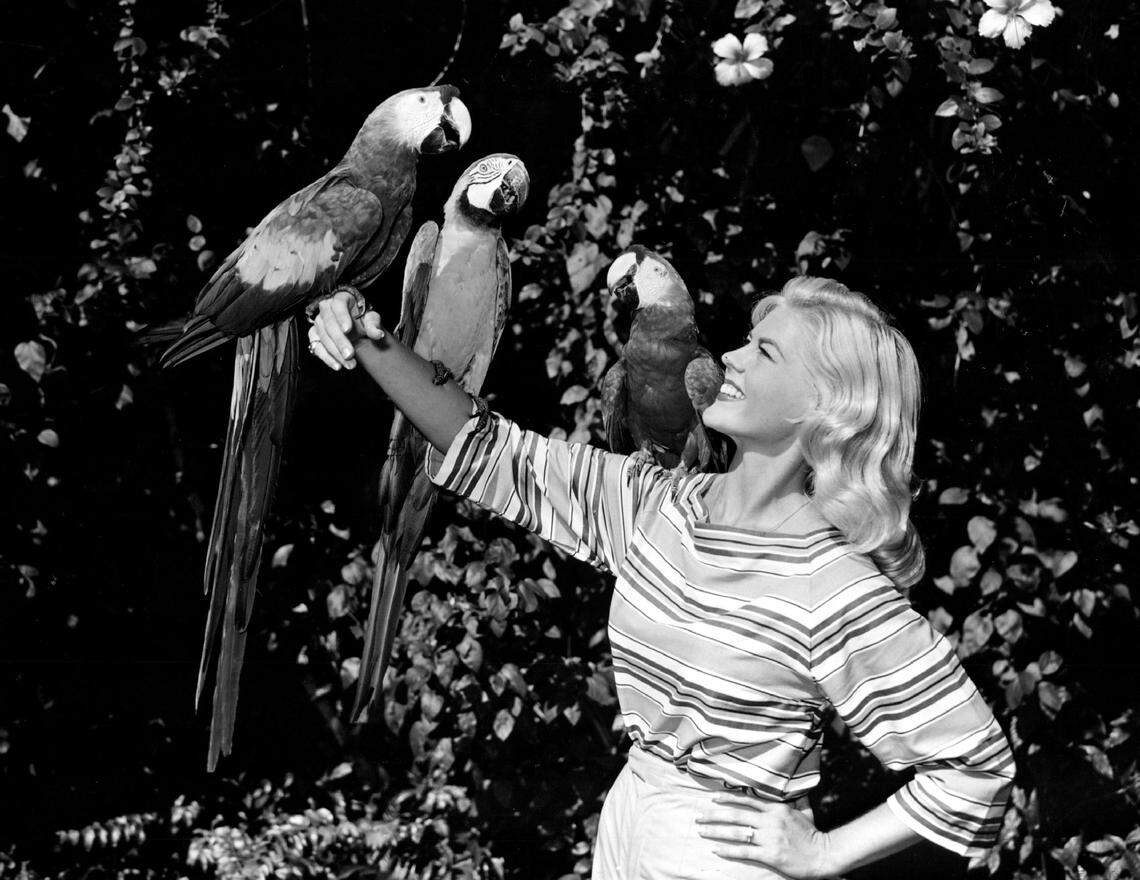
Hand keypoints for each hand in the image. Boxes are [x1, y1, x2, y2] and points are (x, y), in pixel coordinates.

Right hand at [307, 290, 384, 370]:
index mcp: (340, 299)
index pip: (338, 305)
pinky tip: (337, 365)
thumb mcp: (371, 318)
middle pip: (329, 324)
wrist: (355, 325)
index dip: (342, 317)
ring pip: (323, 337)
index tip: (348, 329)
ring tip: (349, 363)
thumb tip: (378, 334)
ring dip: (335, 352)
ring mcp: (319, 322)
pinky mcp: (314, 335)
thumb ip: (374, 324)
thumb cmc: (362, 318)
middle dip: (339, 341)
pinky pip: (317, 347)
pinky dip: (326, 358)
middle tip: (350, 354)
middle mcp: (326, 309)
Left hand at [696, 795, 833, 879]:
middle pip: (737, 814)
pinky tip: (717, 849)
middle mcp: (770, 821)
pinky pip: (744, 851)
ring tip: (702, 831)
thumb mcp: (804, 812)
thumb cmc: (813, 834)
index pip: (747, 800)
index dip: (728, 798)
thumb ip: (796, 799)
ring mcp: (769, 838)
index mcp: (777, 808)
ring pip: (737, 832)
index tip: (713, 798)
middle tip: (699, 816)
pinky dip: (729, 850)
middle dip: (715, 815)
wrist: (824, 855)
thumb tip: (792, 785)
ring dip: (716, 831)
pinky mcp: (770, 854)